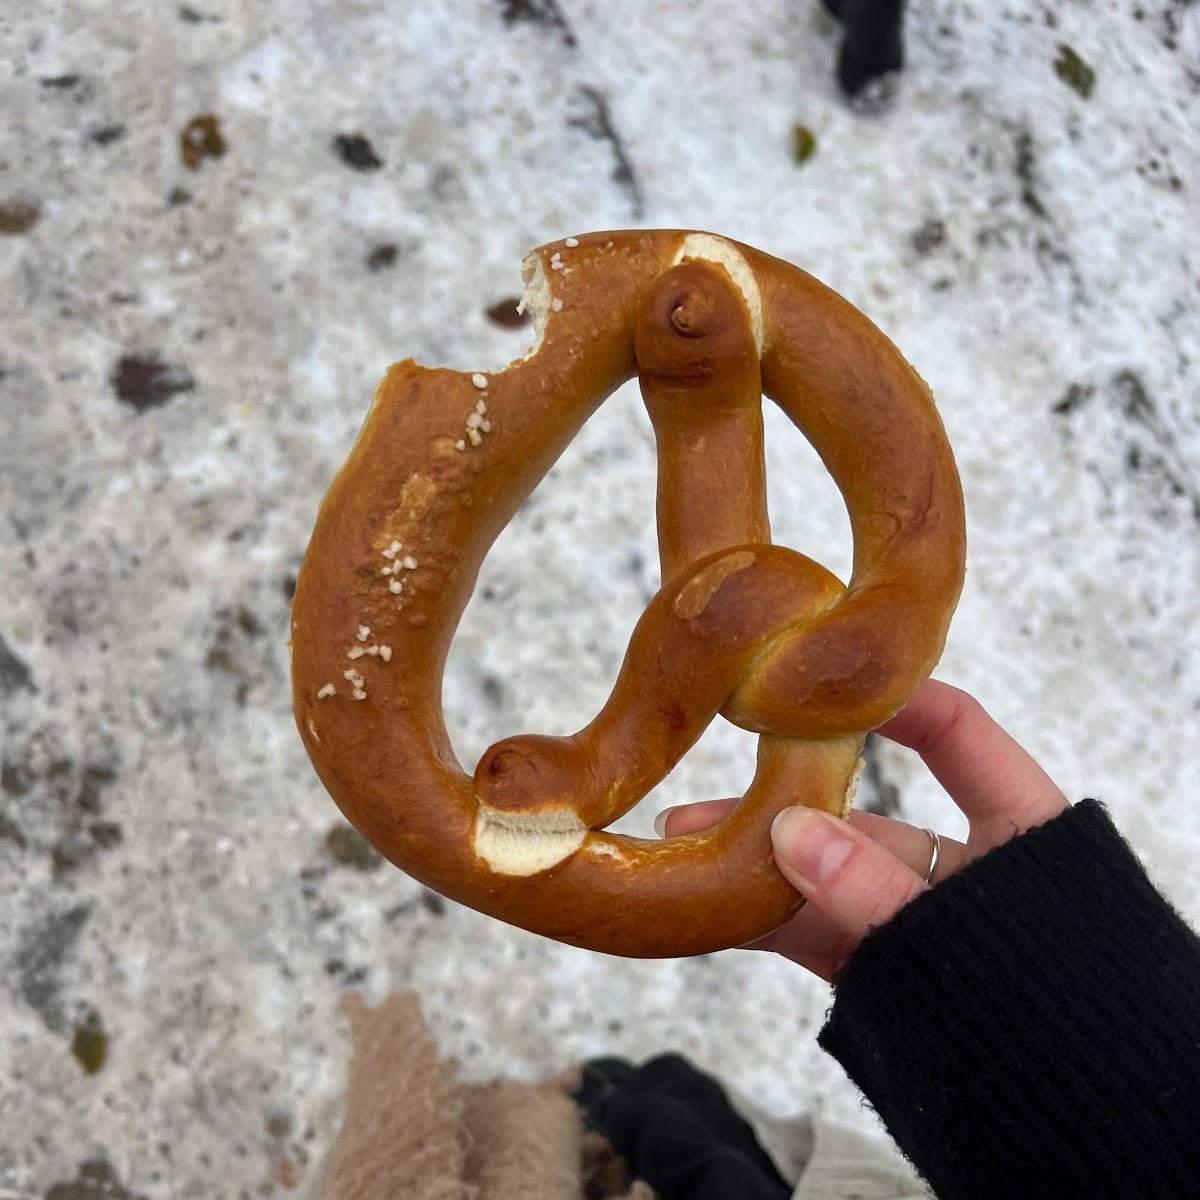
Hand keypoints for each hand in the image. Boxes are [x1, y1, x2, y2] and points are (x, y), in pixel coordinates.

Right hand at [655, 680, 1067, 979]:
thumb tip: (789, 831)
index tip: (821, 682)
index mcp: (1021, 832)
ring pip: (834, 883)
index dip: (897, 699)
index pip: (959, 735)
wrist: (1086, 1137)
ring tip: (682, 851)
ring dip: (761, 868)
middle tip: (705, 802)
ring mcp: (922, 925)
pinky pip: (826, 938)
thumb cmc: (1064, 1019)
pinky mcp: (893, 976)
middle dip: (784, 810)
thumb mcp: (971, 942)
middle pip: (869, 821)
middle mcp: (967, 870)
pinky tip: (713, 911)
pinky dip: (772, 924)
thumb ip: (878, 892)